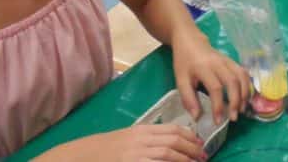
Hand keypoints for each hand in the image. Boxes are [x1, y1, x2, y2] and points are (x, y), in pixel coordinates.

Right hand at [86, 124, 206, 161]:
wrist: (83, 155)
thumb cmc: (107, 149)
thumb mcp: (129, 137)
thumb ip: (148, 138)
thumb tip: (171, 144)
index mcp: (142, 130)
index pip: (172, 129)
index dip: (189, 136)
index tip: (200, 143)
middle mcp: (141, 139)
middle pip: (173, 141)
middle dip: (192, 149)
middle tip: (203, 156)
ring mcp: (135, 154)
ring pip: (167, 154)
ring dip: (184, 160)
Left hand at [171, 28, 251, 123]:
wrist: (191, 41)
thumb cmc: (184, 62)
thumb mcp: (180, 80)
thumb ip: (188, 99)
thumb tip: (198, 117)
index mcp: (203, 68)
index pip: (215, 88)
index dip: (218, 106)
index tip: (218, 121)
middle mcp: (218, 63)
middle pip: (232, 82)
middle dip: (235, 101)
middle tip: (234, 117)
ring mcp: (227, 60)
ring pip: (241, 76)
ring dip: (244, 94)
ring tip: (242, 109)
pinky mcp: (232, 60)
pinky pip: (243, 72)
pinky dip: (247, 85)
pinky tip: (245, 97)